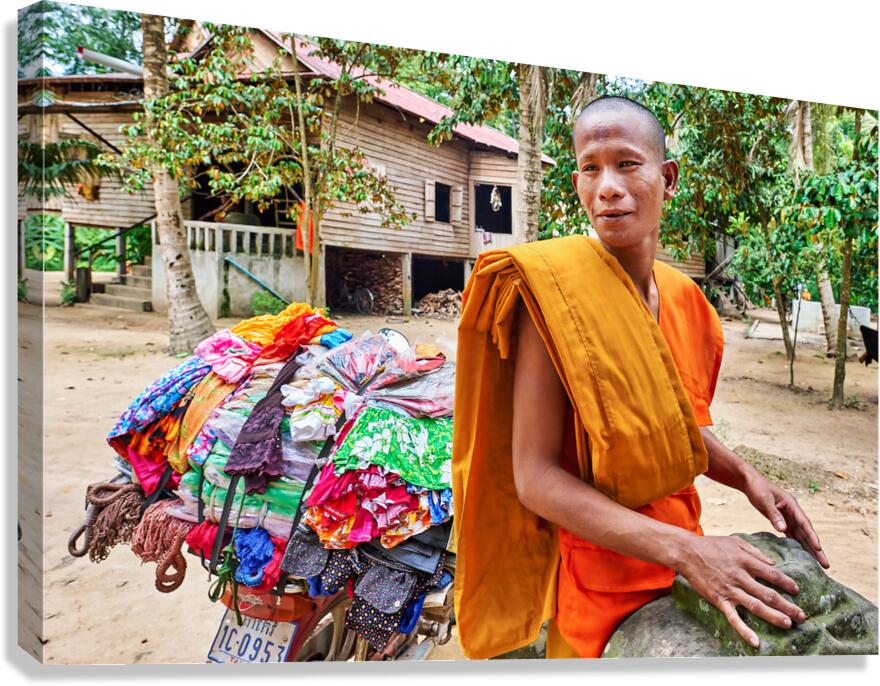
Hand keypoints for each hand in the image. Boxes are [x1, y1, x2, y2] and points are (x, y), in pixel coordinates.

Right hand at [676, 534, 805, 648]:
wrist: (686, 552)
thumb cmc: (711, 545)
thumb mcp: (735, 541)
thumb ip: (755, 552)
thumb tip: (772, 564)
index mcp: (745, 561)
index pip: (772, 574)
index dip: (786, 582)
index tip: (796, 590)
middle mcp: (740, 577)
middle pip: (768, 594)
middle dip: (787, 605)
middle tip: (802, 615)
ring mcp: (729, 590)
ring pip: (756, 606)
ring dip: (774, 616)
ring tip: (788, 624)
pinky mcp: (719, 600)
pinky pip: (733, 618)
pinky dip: (744, 630)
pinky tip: (755, 642)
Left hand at [743, 473, 829, 568]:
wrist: (750, 482)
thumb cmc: (757, 488)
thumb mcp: (764, 500)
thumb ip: (774, 514)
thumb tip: (783, 530)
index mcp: (792, 505)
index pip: (805, 523)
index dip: (812, 536)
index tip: (819, 548)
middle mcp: (794, 513)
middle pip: (807, 533)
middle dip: (816, 549)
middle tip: (826, 565)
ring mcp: (789, 517)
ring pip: (801, 536)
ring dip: (809, 550)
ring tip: (818, 565)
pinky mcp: (782, 521)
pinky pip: (792, 535)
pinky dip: (797, 546)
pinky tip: (801, 557)